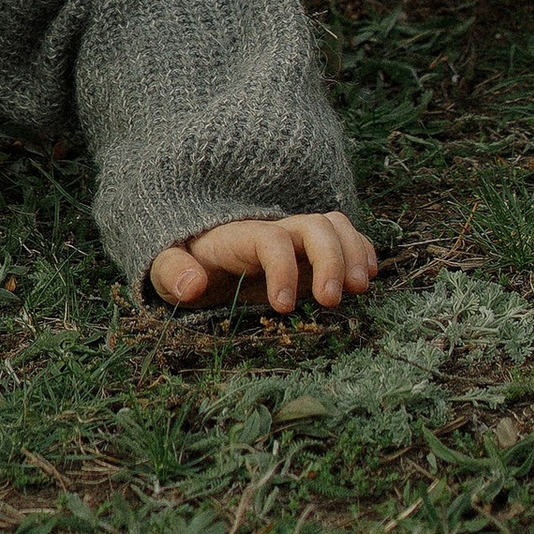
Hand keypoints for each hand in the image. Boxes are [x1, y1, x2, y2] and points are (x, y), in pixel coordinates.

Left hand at [149, 211, 377, 312]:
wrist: (196, 254)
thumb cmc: (184, 266)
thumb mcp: (166, 270)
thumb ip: (174, 272)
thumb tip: (192, 284)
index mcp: (238, 237)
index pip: (269, 239)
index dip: (283, 269)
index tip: (283, 308)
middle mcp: (273, 231)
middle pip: (312, 226)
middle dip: (330, 259)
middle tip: (333, 301)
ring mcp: (295, 239)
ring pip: (333, 226)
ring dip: (353, 252)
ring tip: (360, 289)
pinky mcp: (310, 251)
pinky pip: (344, 236)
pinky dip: (361, 250)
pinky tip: (367, 277)